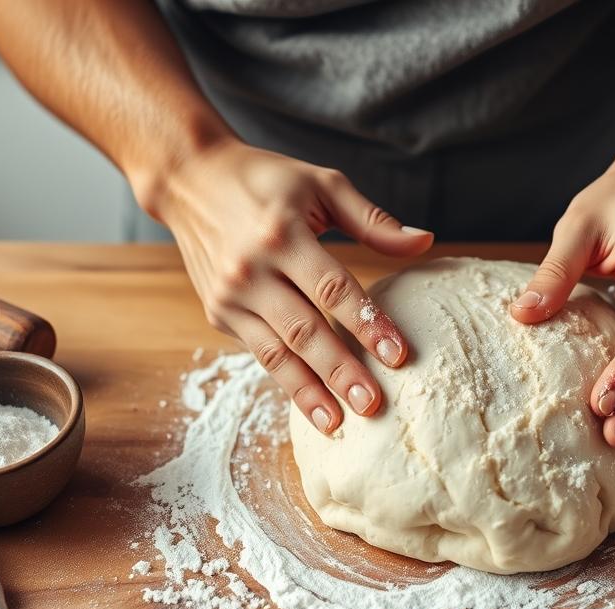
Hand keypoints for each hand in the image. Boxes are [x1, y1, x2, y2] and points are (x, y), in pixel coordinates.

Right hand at [155, 139, 433, 432]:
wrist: (191, 180)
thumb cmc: (266, 180)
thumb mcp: (321, 185)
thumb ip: (372, 220)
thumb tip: (424, 241)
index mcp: (283, 233)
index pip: (333, 288)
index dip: (368, 323)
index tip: (399, 354)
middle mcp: (252, 269)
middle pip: (305, 329)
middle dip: (341, 371)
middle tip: (373, 403)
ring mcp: (230, 295)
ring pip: (277, 352)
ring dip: (310, 391)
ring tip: (340, 421)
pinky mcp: (218, 312)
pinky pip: (260, 353)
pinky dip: (287, 381)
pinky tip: (313, 403)